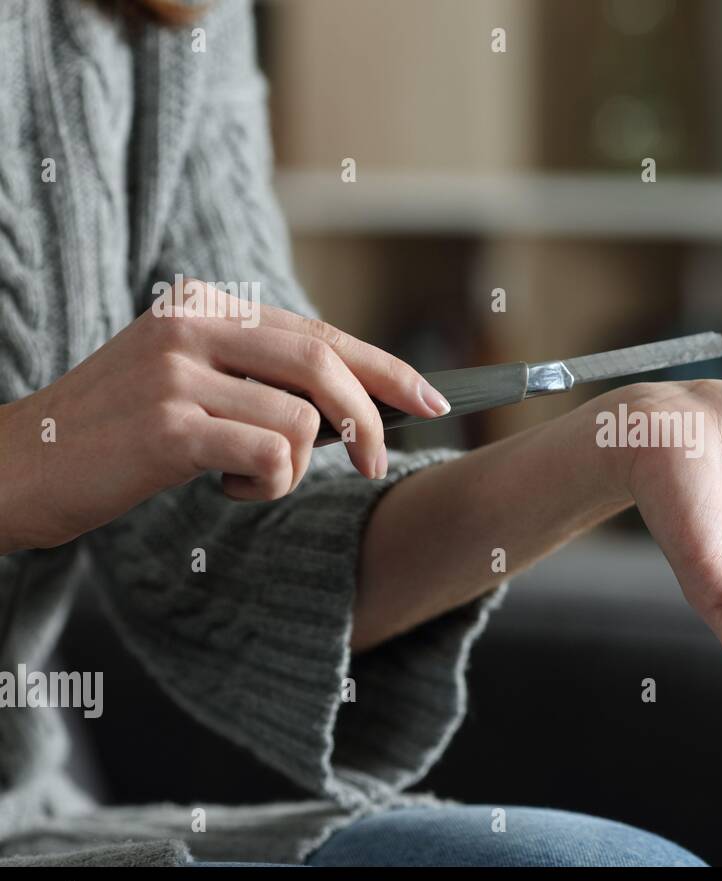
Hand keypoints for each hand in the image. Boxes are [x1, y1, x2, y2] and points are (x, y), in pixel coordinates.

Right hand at [0, 279, 446, 552]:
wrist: (17, 467)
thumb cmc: (117, 435)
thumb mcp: (188, 382)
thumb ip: (259, 376)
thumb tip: (356, 402)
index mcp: (205, 307)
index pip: (319, 334)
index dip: (385, 369)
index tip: (435, 400)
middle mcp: (192, 325)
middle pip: (324, 366)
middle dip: (368, 421)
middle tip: (372, 466)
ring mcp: (177, 372)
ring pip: (300, 422)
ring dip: (288, 470)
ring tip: (238, 478)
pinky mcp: (168, 425)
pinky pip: (270, 457)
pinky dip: (263, 486)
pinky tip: (219, 488)